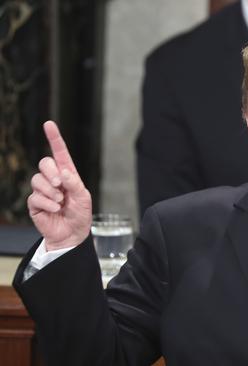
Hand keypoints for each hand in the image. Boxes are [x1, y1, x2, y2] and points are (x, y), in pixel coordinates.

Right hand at [27, 121, 91, 250]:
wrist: (72, 234)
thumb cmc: (80, 214)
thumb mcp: (83, 198)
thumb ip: (75, 184)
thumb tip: (64, 172)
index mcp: (67, 174)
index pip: (59, 153)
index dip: (54, 138)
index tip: (49, 124)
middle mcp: (53, 179)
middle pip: (44, 163)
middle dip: (51, 172)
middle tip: (60, 184)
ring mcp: (42, 190)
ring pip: (37, 180)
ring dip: (51, 191)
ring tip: (60, 202)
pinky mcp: (34, 203)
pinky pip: (35, 197)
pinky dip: (47, 203)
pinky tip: (55, 209)